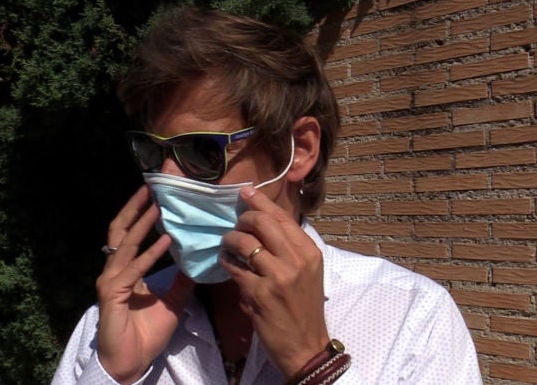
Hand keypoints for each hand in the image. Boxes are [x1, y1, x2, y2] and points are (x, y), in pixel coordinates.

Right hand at [95, 185, 194, 383]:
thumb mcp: (171, 302)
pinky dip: (150, 254)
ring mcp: (111, 280)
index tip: (155, 194)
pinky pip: (133, 269)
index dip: (140, 213)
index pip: (130, 234)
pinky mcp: (112, 294)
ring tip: (159, 207)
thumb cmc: (146, 333)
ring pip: (126, 244)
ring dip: (143, 224)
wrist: (131, 361)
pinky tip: (166, 241)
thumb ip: (181, 281)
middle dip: (135, 207)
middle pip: (120, 230)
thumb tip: (196, 262)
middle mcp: (114, 270)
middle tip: (150, 187)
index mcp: (126, 270)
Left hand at [219, 186, 328, 376]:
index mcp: (309, 251)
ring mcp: (277, 276)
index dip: (260, 201)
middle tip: (235, 224)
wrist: (306, 345)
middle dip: (242, 218)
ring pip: (244, 242)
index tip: (245, 192)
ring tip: (227, 246)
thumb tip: (262, 223)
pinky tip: (226, 264)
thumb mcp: (307, 273)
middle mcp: (296, 260)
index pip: (282, 217)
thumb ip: (289, 248)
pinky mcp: (259, 293)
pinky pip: (234, 268)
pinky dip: (226, 263)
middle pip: (262, 222)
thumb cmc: (304, 307)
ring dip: (230, 241)